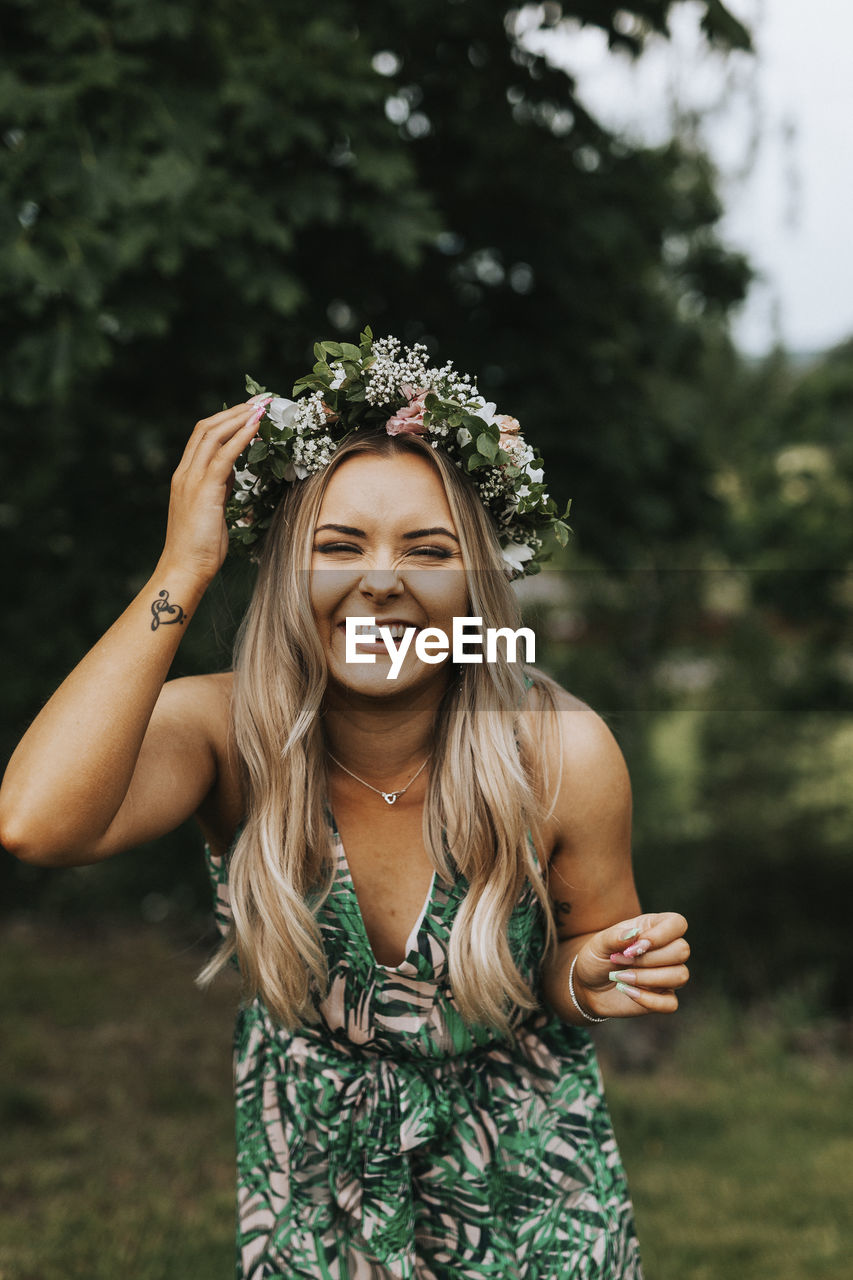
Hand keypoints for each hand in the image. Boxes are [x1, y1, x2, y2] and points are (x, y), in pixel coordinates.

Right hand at [160, 396, 272, 585]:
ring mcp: (191, 479)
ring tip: (262, 406)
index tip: (250, 409)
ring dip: (240, 417)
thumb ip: (218, 488)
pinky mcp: (203, 490)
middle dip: (235, 410)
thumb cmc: (200, 547)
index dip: (226, 419)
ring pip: (214, 435)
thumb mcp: (212, 510)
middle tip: (260, 399)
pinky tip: (257, 427)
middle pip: (207, 428)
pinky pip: (224, 455)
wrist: (185, 568)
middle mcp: (185, 472)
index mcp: (185, 476)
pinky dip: (241, 437)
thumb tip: (231, 473)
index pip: (203, 435)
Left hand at [574, 912, 689, 1018]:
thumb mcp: (598, 944)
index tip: (632, 947)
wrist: (588, 985)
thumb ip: (615, 937)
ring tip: (620, 977)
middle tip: (621, 960)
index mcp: (653, 928)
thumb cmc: (597, 957)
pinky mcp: (663, 998)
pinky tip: (628, 993)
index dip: (660, 935)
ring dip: (647, 978)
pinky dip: (649, 1000)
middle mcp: (666, 949)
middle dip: (649, 959)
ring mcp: (667, 975)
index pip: (678, 923)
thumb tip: (634, 934)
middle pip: (682, 950)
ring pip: (680, 975)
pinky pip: (671, 1003)